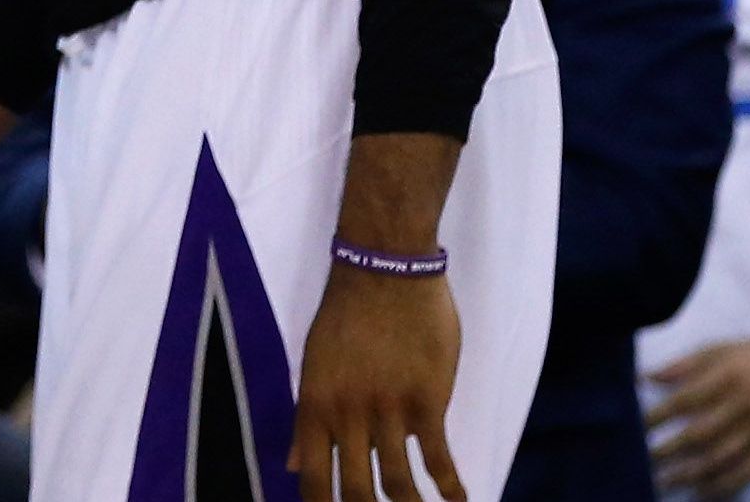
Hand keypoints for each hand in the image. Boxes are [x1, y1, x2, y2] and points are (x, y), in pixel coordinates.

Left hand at [291, 264, 466, 500]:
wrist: (385, 270)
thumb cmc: (347, 314)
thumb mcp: (314, 366)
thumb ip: (306, 421)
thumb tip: (290, 464)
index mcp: (313, 405)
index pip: (311, 476)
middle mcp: (347, 414)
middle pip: (355, 490)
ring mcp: (388, 410)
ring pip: (398, 482)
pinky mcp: (427, 401)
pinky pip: (438, 457)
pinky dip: (450, 487)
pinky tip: (459, 499)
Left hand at [647, 329, 749, 495]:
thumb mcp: (722, 349)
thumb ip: (683, 364)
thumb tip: (645, 376)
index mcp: (726, 377)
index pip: (684, 401)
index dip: (658, 415)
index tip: (635, 427)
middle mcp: (742, 405)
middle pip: (700, 434)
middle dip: (669, 450)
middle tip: (644, 460)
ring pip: (723, 458)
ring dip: (692, 473)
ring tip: (666, 481)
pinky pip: (749, 471)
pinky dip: (725, 484)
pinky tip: (703, 491)